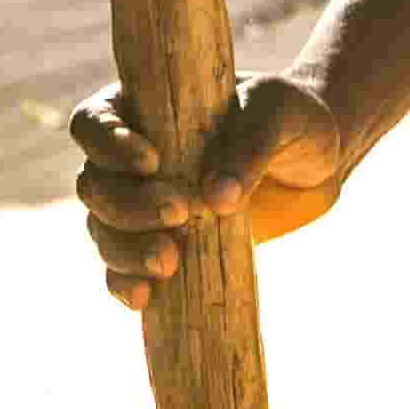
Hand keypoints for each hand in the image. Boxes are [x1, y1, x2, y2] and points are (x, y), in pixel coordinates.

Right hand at [72, 71, 354, 311]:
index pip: (94, 122)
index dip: (107, 144)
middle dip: (127, 205)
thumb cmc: (291, 120)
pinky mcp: (162, 248)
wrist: (316, 164)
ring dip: (124, 250)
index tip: (152, 162)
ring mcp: (143, 209)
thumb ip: (250, 146)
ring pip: (102, 231)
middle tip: (180, 212)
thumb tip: (217, 200)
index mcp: (142, 112)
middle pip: (93, 185)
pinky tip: (145, 296)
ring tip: (168, 262)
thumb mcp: (277, 115)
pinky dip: (124, 284)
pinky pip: (122, 271)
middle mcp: (129, 161)